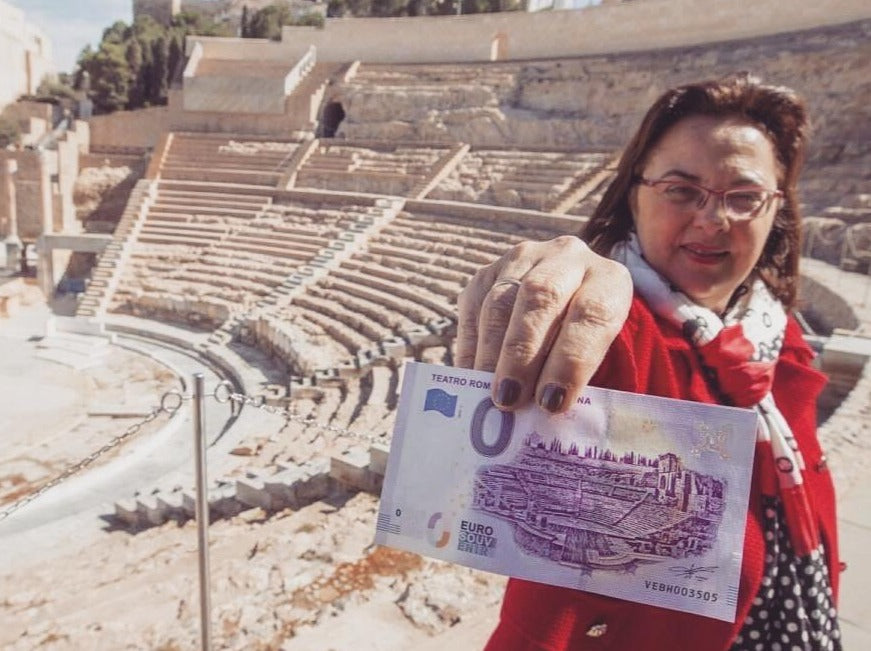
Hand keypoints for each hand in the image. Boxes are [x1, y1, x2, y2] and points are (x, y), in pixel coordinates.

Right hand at [456, 235, 631, 412]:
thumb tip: (548, 418)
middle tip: (510, 399)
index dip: (571, 361)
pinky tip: (472, 378)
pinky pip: (472, 306)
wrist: (569, 304)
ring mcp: (523, 258)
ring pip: (500, 300)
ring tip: (488, 394)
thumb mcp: (605, 358)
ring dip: (491, 353)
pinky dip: (471, 346)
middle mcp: (567, 258)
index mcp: (609, 280)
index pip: (593, 314)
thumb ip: (583, 383)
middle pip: (541, 298)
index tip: (552, 403)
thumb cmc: (588, 347)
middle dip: (522, 354)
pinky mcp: (488, 271)